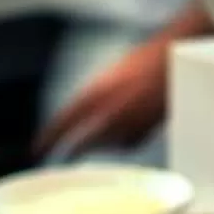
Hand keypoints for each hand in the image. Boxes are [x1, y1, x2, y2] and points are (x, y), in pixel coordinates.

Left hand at [36, 37, 171, 159]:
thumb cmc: (145, 61)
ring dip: (104, 141)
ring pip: (106, 144)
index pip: (62, 123)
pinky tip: (134, 122)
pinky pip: (127, 143)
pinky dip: (125, 138)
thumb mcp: (110, 76)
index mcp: (95, 94)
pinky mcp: (145, 133)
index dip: (47, 139)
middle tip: (67, 153)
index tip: (37, 150)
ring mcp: (129, 125)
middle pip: (84, 142)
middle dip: (76, 148)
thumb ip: (93, 97)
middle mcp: (110, 113)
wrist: (177, 61)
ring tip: (117, 120)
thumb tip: (80, 117)